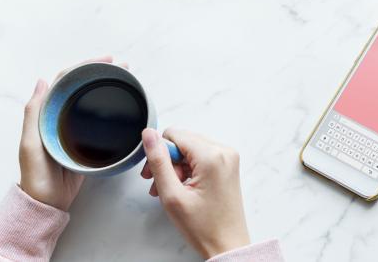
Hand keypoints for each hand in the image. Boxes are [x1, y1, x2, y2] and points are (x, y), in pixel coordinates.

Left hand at [19, 56, 126, 210]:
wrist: (49, 201)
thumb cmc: (37, 173)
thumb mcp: (31, 143)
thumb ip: (34, 113)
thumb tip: (43, 81)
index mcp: (49, 113)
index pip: (67, 82)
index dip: (85, 66)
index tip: (106, 60)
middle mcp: (63, 116)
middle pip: (83, 88)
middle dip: (102, 74)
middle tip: (123, 68)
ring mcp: (76, 128)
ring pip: (93, 102)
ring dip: (108, 89)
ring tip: (128, 81)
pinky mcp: (88, 141)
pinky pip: (100, 120)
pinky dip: (111, 111)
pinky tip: (123, 108)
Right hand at [141, 128, 249, 257]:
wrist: (227, 244)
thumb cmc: (204, 227)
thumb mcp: (172, 195)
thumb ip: (158, 161)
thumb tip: (149, 135)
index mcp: (212, 156)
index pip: (174, 134)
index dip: (159, 153)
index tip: (154, 174)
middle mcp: (224, 152)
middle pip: (183, 140)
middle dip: (167, 161)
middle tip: (160, 184)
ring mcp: (228, 158)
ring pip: (190, 148)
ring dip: (176, 166)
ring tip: (171, 190)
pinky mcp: (227, 165)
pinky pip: (201, 156)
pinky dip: (188, 169)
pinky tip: (182, 187)